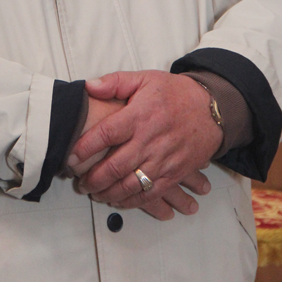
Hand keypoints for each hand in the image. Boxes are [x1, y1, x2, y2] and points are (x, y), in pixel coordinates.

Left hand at [67, 71, 222, 216]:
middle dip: (93, 178)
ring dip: (108, 193)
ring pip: (130, 185)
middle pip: (115, 166)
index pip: (106, 134)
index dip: (84, 148)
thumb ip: (114, 82)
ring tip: (94, 192)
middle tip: (79, 182)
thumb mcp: (144, 79)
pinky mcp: (174, 174)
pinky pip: (150, 194)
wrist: (211, 109)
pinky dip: (131, 202)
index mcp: (139, 116)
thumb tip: (89, 86)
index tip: (70, 158)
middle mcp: (150, 140)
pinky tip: (117, 201)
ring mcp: (163, 160)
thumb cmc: (174, 93)